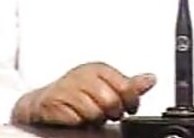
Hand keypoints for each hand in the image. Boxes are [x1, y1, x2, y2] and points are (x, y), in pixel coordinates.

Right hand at [12, 62, 155, 125]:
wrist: (42, 102)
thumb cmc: (76, 92)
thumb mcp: (105, 84)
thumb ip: (129, 85)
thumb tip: (151, 79)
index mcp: (99, 69)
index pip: (126, 87)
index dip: (130, 102)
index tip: (128, 107)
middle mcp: (83, 76)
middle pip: (111, 101)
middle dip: (111, 113)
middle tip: (107, 114)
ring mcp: (68, 89)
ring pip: (94, 112)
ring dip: (94, 120)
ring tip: (90, 116)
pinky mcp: (54, 103)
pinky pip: (76, 120)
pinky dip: (79, 123)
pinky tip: (77, 118)